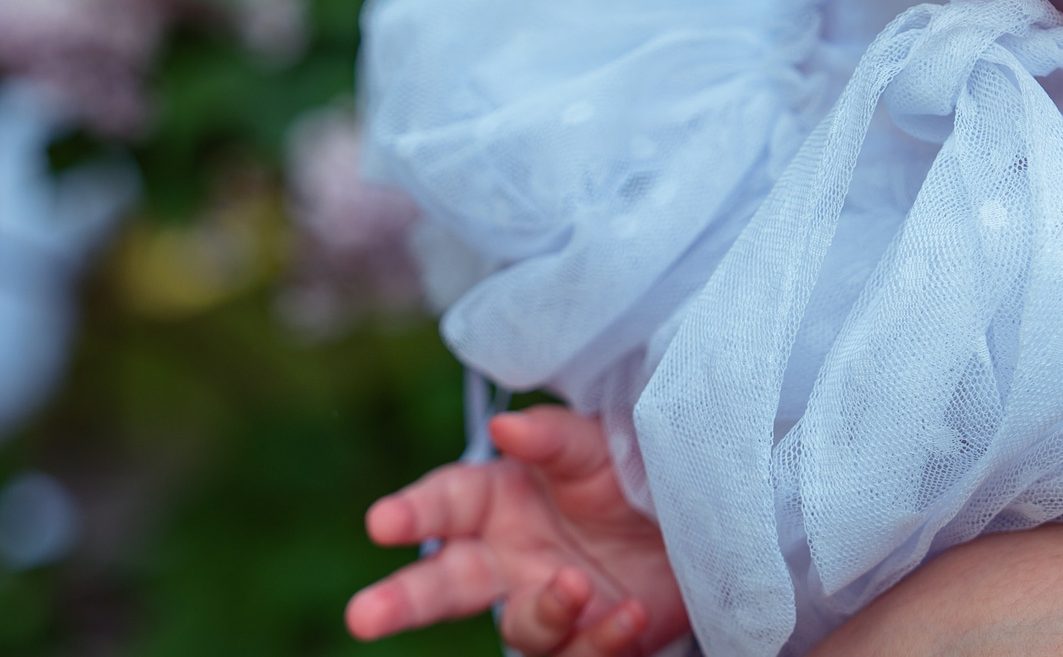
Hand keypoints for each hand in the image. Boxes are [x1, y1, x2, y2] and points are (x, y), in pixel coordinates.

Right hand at [345, 407, 688, 655]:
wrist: (698, 515)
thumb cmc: (631, 470)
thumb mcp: (598, 444)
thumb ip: (553, 438)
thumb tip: (506, 429)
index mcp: (499, 498)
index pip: (445, 503)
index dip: (413, 512)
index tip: (380, 523)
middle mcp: (510, 557)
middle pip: (445, 586)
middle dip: (401, 601)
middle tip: (364, 616)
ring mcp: (545, 602)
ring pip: (520, 629)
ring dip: (545, 611)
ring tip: (577, 584)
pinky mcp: (587, 640)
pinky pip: (580, 654)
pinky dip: (604, 638)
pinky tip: (630, 613)